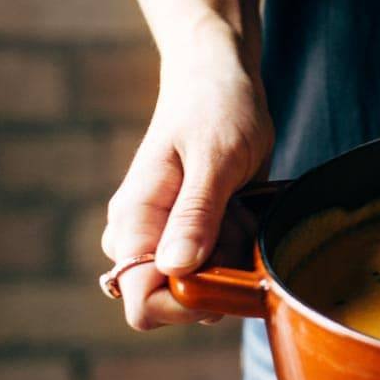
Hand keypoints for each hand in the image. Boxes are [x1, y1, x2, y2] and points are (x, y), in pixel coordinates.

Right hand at [102, 27, 273, 330]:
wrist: (219, 76)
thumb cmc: (216, 106)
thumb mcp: (216, 157)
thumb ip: (197, 213)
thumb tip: (176, 269)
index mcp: (134, 222)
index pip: (141, 302)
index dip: (186, 303)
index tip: (225, 268)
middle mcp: (142, 237)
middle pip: (174, 303)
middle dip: (218, 279)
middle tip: (238, 225)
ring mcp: (167, 237)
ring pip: (201, 287)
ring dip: (233, 261)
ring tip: (243, 210)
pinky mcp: (193, 233)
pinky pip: (217, 266)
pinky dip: (239, 249)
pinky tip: (246, 211)